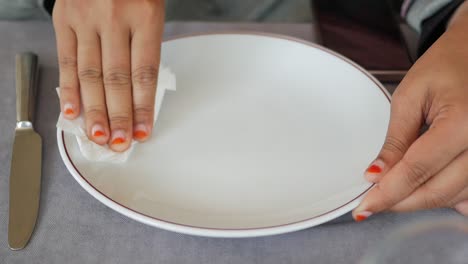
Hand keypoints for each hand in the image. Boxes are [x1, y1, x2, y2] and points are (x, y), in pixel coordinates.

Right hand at [53, 0, 164, 151]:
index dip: (143, 107)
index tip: (143, 132)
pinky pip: (66, 60)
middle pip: (116, 79)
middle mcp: (114, 18)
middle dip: (118, 116)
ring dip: (94, 110)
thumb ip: (144, 48)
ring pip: (90, 75)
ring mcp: (86, 18)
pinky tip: (73, 112)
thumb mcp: (151, 12)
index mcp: (145, 16)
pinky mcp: (64, 19)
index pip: (144, 73)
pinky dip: (69, 90)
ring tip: (100, 136)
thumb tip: (139, 96)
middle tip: (120, 143)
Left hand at [353, 10, 467, 220]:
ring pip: (454, 198)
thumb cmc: (447, 65)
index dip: (387, 193)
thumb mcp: (410, 96)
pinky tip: (424, 187)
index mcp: (463, 122)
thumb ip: (396, 140)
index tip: (364, 207)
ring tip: (395, 189)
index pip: (417, 170)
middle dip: (400, 202)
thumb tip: (376, 175)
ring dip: (420, 200)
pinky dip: (445, 197)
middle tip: (372, 203)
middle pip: (438, 191)